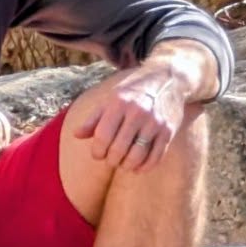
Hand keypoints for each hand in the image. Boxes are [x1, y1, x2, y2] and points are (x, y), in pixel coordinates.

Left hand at [73, 63, 187, 171]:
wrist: (169, 79)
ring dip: (126, 166)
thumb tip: (76, 135)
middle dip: (111, 160)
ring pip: (137, 156)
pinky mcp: (168, 131)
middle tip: (110, 160)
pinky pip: (155, 157)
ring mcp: (155, 123)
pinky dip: (144, 167)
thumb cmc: (134, 91)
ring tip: (123, 164)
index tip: (97, 154)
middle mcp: (137, 113)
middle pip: (118, 149)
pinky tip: (137, 167)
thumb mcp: (112, 98)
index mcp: (119, 103)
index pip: (102, 136)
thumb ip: (94, 118)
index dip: (97, 151)